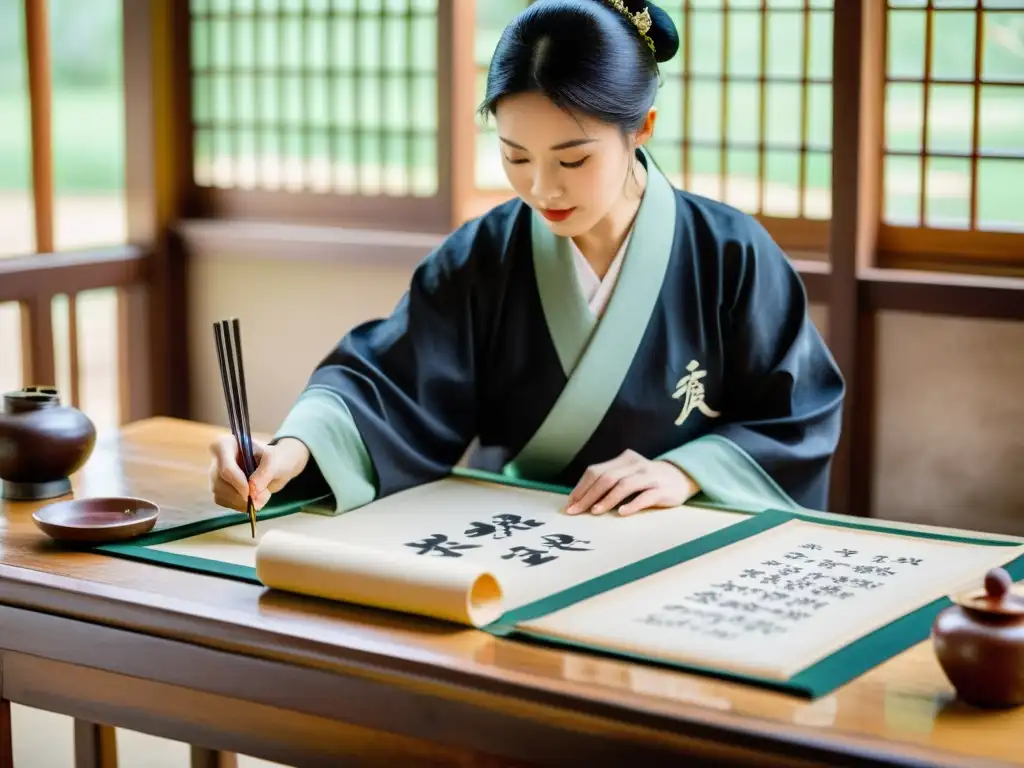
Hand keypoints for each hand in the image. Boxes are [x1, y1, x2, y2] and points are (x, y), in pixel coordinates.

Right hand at [208, 435, 309, 511]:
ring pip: (220, 495)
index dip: (238, 483)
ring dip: (243, 502)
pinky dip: (240, 505)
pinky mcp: (218, 490)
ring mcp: (215, 476)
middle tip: (264, 496)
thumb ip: (265, 473)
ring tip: (262, 496)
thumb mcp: (274, 460)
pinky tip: (252, 499)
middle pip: (220, 484)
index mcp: (225, 445)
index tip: (252, 492)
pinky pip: (223, 502)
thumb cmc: (272, 458)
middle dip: (243, 495)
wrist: (273, 467)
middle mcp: (216, 460)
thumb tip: (253, 491)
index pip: (225, 467)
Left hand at [564, 449, 698, 516]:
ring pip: (624, 486)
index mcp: (623, 460)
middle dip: (588, 495)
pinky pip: (645, 497)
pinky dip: (632, 504)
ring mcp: (649, 476)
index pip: (596, 471)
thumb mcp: (628, 474)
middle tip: (576, 511)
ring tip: (595, 512)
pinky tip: (621, 513)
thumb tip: (581, 498)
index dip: (581, 487)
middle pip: (606, 478)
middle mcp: (635, 465)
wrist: (681, 477)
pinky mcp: (662, 490)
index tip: (571, 503)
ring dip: (607, 500)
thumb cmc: (647, 480)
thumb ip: (609, 480)